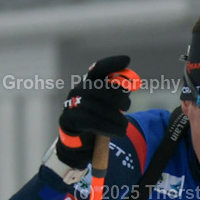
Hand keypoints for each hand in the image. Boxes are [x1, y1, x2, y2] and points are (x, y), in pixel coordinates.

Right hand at [55, 55, 135, 170]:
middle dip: (117, 97)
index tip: (126, 60)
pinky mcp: (69, 119)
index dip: (112, 63)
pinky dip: (109, 128)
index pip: (99, 69)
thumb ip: (119, 93)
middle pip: (100, 89)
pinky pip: (91, 122)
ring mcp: (71, 103)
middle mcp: (78, 89)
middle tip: (127, 107)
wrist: (79, 139)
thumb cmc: (98, 117)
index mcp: (89, 82)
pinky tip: (119, 132)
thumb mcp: (110, 104)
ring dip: (115, 118)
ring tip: (124, 125)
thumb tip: (130, 84)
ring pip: (97, 108)